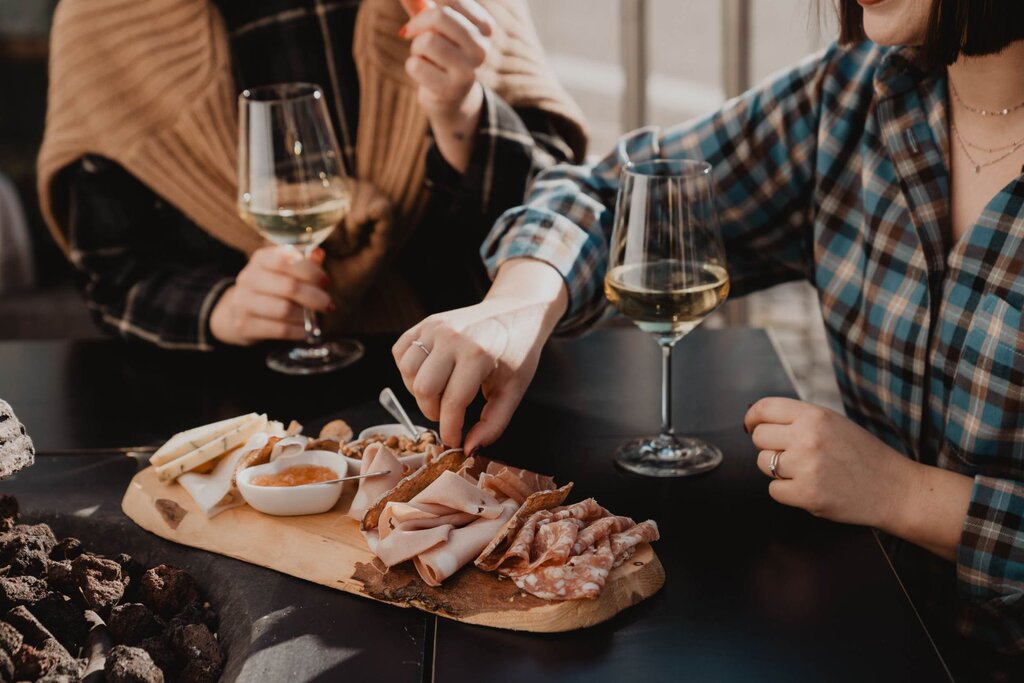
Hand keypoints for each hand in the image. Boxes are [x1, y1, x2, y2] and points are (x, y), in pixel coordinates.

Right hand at [210, 246, 332, 345]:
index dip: (311, 271)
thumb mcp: (284, 271)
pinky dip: (298, 331)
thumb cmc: (270, 288)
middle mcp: (249, 278)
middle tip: (328, 304)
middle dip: (315, 297)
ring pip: (284, 309)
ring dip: (305, 316)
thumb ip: (303, 262)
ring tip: (313, 318)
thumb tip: (318, 254)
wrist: (237, 312)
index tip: (326, 282)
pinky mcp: (245, 325)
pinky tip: (304, 330)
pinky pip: (280, 330)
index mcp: (260, 260)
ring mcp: (243, 302)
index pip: (286, 260)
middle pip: (289, 287)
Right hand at [393, 259, 566, 450]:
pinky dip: (408, 371)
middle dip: (432, 412)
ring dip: (419, 393)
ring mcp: (435, 327)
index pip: (452, 403)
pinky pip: (400, 352)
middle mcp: (451, 338)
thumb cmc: (517, 352)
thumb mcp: (512, 391)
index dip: (449, 430)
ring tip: (440, 394)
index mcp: (477, 355)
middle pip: (422, 390)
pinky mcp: (425, 322)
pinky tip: (429, 375)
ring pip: (407, 372)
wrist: (516, 312)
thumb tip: (467, 449)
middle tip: (448, 415)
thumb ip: (493, 424)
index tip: (452, 441)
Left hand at [399, 0, 493, 118]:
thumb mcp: (438, 26)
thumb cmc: (443, 51)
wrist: (451, 95)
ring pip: (426, 41)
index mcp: (485, 28)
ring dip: (416, 47)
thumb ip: (424, 5)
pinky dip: (412, 66)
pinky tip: (425, 73)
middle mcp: (482, 49)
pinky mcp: (450, 90)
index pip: (450, 0)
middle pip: (440, 16)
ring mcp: (468, 72)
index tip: (420, 15)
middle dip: (418, 22)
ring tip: (424, 56)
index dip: (427, 6)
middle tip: (409, 32)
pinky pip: (415, 66)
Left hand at [744, 398, 914, 528]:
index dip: (752, 419)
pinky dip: (786, 492)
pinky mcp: (807, 495)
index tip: (751, 426)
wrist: (895, 489)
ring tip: (805, 471)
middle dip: (769, 446)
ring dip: (777, 470)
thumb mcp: (834, 423)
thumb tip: (759, 422)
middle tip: (790, 454)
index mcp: (814, 415)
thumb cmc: (863, 455)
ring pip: (763, 464)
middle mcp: (807, 437)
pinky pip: (774, 490)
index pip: (764, 409)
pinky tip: (808, 487)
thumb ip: (799, 420)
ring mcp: (806, 467)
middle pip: (759, 437)